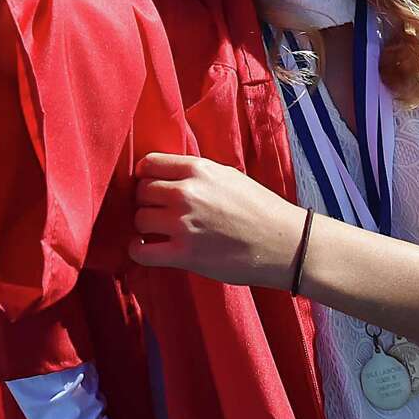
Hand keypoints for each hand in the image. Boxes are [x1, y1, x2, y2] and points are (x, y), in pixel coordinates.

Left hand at [128, 153, 304, 289]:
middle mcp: (186, 192)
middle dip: (146, 201)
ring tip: (156, 230)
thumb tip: (167, 175)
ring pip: (139, 218)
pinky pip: (141, 252)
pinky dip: (136, 251)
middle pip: (141, 191)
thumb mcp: (227, 175)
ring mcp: (183, 224)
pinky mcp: (184, 254)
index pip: (149, 164)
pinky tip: (144, 249)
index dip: (145, 175)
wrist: (282, 243)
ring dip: (144, 225)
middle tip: (157, 210)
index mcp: (197, 169)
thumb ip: (195, 173)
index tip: (149, 184)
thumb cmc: (258, 207)